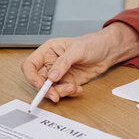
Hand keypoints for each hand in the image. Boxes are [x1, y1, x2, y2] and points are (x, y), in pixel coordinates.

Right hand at [21, 22, 138, 102]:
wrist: (108, 51)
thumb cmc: (93, 43)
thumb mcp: (77, 50)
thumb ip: (63, 63)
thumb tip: (52, 76)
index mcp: (47, 51)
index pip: (30, 65)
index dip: (31, 76)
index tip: (39, 85)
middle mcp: (50, 63)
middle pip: (38, 81)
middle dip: (46, 90)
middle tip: (55, 95)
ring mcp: (59, 74)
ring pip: (50, 89)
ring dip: (60, 92)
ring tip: (72, 88)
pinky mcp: (67, 82)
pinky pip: (62, 92)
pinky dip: (69, 93)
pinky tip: (78, 88)